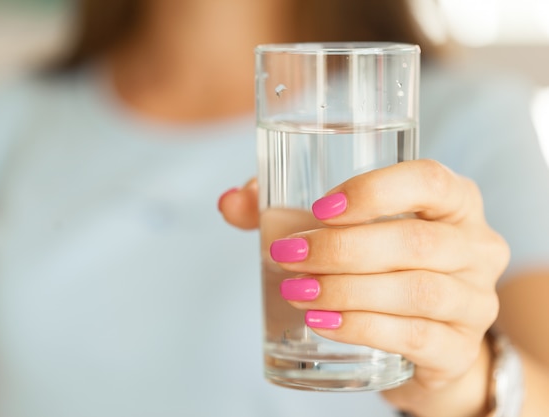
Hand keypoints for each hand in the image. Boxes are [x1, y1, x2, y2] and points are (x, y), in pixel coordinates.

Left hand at [219, 159, 509, 416]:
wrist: (427, 339)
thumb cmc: (383, 267)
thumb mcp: (346, 230)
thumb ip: (284, 210)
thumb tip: (230, 202)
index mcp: (454, 203)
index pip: (430, 180)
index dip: (375, 191)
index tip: (320, 208)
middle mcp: (475, 247)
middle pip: (416, 242)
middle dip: (342, 249)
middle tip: (288, 256)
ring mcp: (474, 301)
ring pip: (415, 292)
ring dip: (346, 290)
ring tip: (297, 291)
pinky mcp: (459, 349)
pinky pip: (416, 337)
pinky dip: (362, 328)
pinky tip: (323, 322)